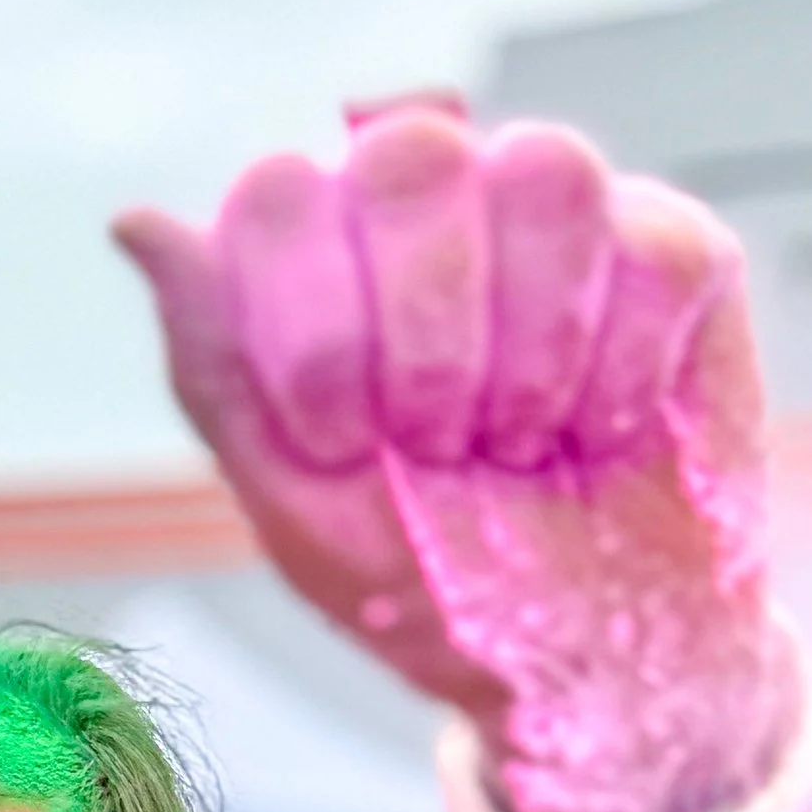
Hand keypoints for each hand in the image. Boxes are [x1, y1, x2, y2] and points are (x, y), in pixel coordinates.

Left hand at [116, 107, 787, 811]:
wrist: (576, 663)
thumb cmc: (427, 580)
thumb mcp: (294, 504)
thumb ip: (215, 362)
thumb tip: (135, 222)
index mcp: (327, 250)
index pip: (285, 188)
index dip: (314, 324)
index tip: (342, 442)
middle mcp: (439, 204)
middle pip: (415, 148)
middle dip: (423, 333)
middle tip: (438, 443)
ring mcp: (560, 218)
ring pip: (547, 170)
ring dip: (527, 355)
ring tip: (521, 446)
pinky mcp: (676, 253)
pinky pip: (653, 254)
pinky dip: (619, 381)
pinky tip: (602, 435)